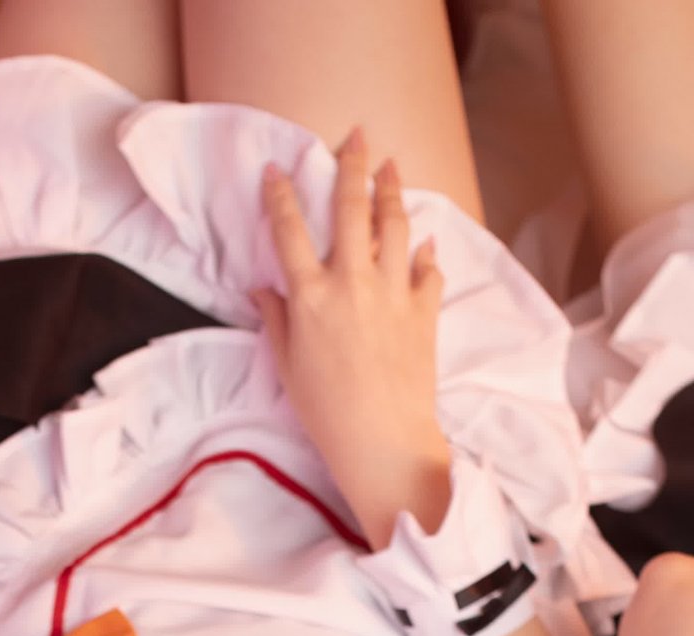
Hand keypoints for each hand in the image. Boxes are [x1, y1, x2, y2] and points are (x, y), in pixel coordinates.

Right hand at [251, 132, 451, 549]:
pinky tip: (422, 243)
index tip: (277, 168)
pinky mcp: (424, 312)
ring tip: (390, 167)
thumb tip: (265, 288)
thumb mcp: (288, 366)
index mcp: (310, 295)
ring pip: (394, 225)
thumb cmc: (326, 411)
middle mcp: (352, 282)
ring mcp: (393, 293)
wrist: (384, 442)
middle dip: (351, 165)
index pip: (289, 229)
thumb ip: (277, 319)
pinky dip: (425, 253)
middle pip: (350, 209)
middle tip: (356, 135)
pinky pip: (428, 270)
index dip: (280, 194)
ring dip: (391, 191)